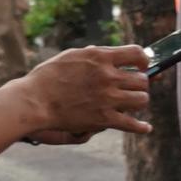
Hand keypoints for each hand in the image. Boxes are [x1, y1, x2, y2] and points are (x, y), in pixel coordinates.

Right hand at [9, 44, 153, 144]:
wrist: (35, 100)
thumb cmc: (48, 77)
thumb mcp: (72, 56)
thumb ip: (94, 55)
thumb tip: (110, 55)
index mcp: (100, 56)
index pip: (137, 53)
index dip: (144, 60)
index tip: (143, 66)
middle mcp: (107, 76)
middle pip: (142, 80)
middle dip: (139, 84)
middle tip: (132, 88)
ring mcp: (107, 98)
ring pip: (142, 100)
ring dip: (138, 102)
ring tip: (131, 103)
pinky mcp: (104, 118)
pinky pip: (132, 124)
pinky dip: (141, 127)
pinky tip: (145, 128)